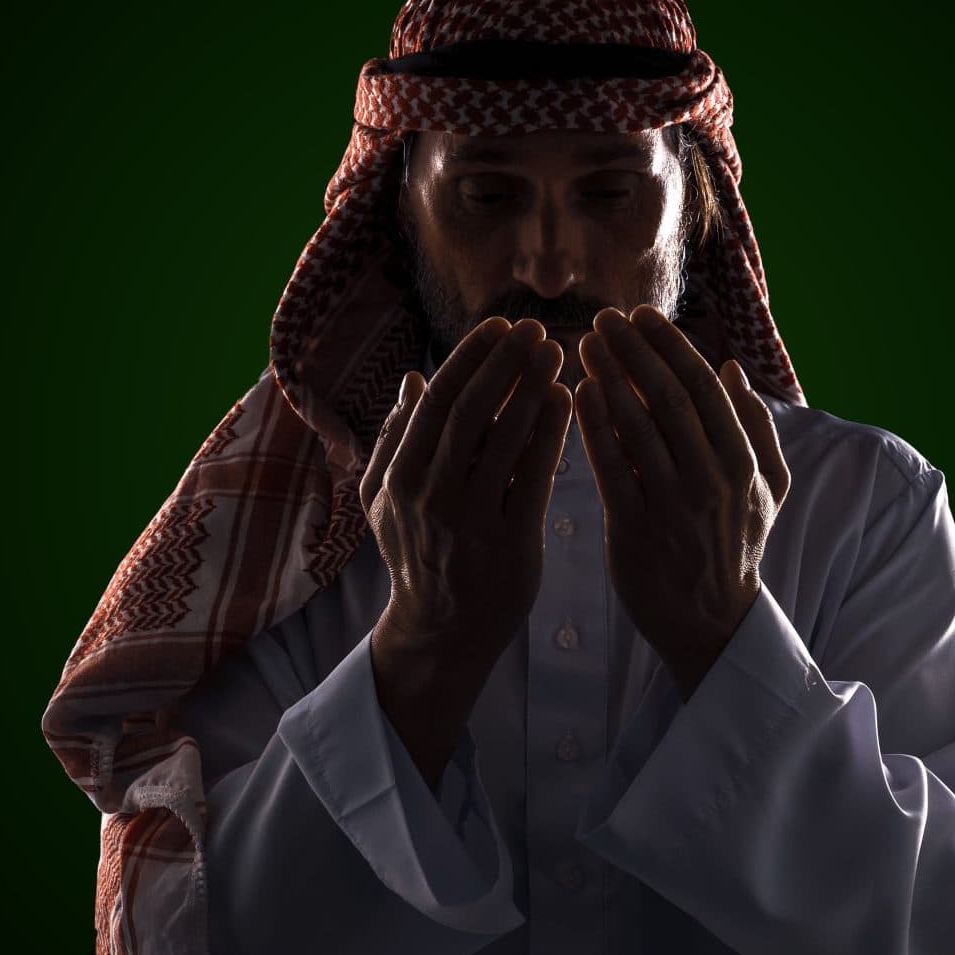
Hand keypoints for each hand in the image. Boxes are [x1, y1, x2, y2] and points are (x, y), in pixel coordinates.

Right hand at [360, 315, 572, 670]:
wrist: (442, 629)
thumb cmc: (417, 553)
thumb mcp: (385, 500)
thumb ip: (396, 438)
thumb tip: (412, 378)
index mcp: (401, 476)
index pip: (438, 401)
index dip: (471, 358)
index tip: (500, 324)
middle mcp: (432, 494)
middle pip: (472, 412)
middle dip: (505, 362)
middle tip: (537, 327)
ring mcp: (471, 520)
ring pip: (505, 441)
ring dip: (533, 389)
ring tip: (559, 353)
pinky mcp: (510, 542)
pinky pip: (534, 478)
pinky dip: (550, 435)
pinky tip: (569, 401)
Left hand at [574, 304, 790, 699]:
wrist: (711, 621)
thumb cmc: (736, 545)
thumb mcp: (769, 489)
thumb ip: (758, 428)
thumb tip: (732, 368)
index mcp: (743, 463)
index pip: (704, 387)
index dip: (670, 345)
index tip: (641, 315)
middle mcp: (711, 479)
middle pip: (669, 398)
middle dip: (634, 351)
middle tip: (603, 317)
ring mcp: (673, 505)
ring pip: (638, 428)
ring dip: (609, 378)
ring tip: (584, 345)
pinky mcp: (635, 529)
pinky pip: (611, 468)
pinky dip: (594, 427)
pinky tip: (576, 394)